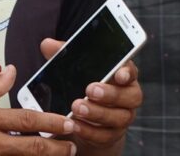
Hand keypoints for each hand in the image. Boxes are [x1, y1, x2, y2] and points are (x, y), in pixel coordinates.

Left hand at [40, 38, 142, 152]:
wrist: (85, 118)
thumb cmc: (84, 85)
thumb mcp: (75, 70)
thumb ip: (65, 55)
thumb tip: (48, 44)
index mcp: (122, 75)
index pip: (131, 71)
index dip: (127, 72)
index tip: (118, 73)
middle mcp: (128, 96)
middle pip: (130, 95)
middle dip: (110, 93)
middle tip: (89, 90)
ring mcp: (122, 117)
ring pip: (119, 117)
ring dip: (98, 113)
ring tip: (77, 107)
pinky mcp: (112, 135)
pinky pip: (105, 135)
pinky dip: (90, 130)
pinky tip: (76, 125)